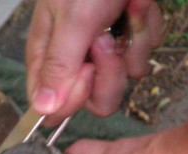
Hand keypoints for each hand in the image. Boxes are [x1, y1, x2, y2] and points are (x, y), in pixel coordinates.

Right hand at [25, 0, 162, 124]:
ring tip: (125, 7)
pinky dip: (146, 28)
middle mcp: (77, 59)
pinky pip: (144, 55)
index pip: (57, 105)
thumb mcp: (73, 19)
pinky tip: (137, 5)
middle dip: (110, 71)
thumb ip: (60, 65)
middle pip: (97, 101)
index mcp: (50, 55)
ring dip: (133, 41)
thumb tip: (42, 109)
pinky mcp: (129, 41)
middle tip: (108, 39)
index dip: (75, 98)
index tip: (86, 71)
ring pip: (126, 77)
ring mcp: (106, 51)